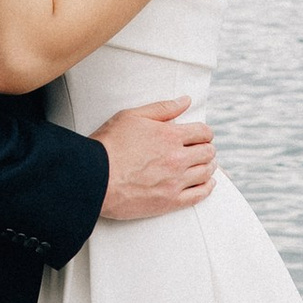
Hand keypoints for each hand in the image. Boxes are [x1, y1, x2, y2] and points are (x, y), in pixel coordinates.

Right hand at [96, 96, 216, 220]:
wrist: (93, 178)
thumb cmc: (109, 145)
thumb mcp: (132, 116)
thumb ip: (162, 108)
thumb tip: (186, 101)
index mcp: (170, 136)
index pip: (203, 132)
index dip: (204, 132)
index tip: (201, 135)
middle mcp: (177, 158)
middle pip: (207, 152)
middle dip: (207, 148)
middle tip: (202, 149)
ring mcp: (175, 181)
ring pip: (206, 172)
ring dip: (209, 166)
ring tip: (205, 164)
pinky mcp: (169, 201)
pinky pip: (199, 195)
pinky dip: (207, 188)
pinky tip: (206, 184)